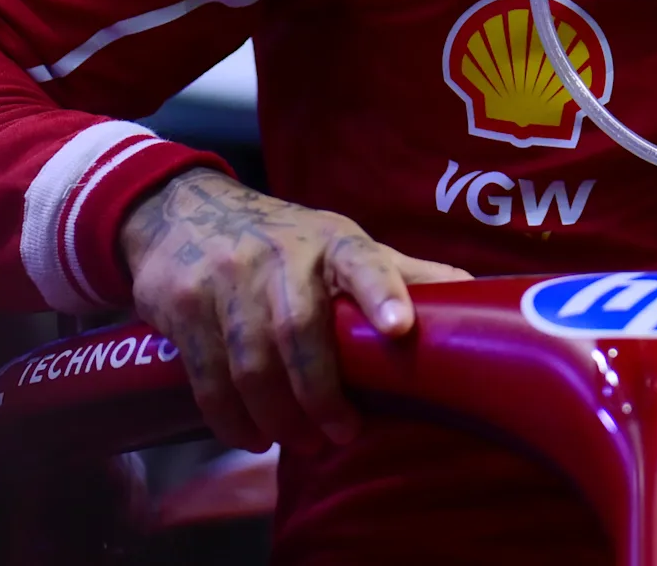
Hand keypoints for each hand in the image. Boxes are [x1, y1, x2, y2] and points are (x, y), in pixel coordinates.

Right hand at [117, 169, 470, 452]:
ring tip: (300, 443)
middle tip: (339, 434)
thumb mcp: (341, 243)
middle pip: (299, 330)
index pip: (363, 261)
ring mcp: (225, 279)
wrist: (181, 213)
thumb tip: (475, 293)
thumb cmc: (282, 240)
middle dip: (320, 394)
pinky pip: (207, 376)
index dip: (383, 292)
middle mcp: (278, 255)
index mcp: (332, 241)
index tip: (401, 328)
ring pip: (251, 361)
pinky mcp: (182, 307)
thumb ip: (401, 271)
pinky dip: (231, 418)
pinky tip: (252, 436)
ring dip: (278, 416)